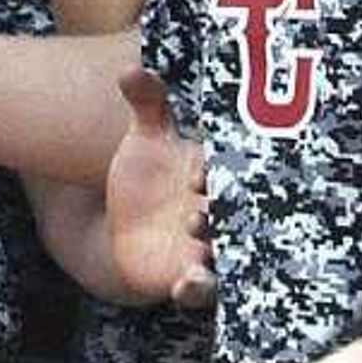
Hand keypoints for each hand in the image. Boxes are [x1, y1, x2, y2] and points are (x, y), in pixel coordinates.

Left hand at [102, 66, 213, 309]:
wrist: (132, 224)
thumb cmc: (147, 175)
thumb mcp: (146, 139)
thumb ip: (146, 105)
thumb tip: (130, 71)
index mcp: (214, 176)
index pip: (225, 174)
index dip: (212, 175)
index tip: (194, 173)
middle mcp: (219, 214)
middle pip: (231, 220)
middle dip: (220, 218)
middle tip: (199, 214)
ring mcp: (208, 250)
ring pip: (224, 259)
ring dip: (216, 256)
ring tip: (197, 248)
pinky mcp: (189, 278)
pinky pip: (202, 291)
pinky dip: (195, 290)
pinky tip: (182, 286)